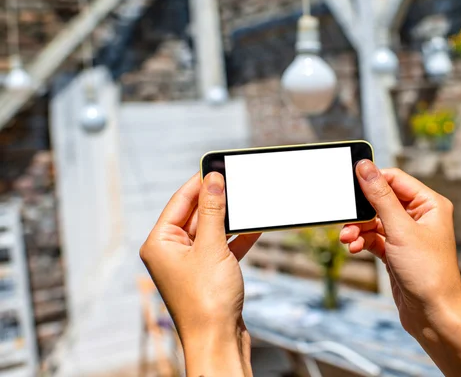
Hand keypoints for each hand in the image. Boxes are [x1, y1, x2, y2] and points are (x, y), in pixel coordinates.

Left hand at [140, 172, 259, 376]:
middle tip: (237, 181)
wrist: (219, 341)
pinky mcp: (208, 274)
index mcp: (160, 243)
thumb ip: (214, 211)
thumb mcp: (211, 247)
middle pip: (196, 214)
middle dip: (217, 200)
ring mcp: (190, 264)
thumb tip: (213, 180)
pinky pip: (222, 247)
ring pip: (211, 231)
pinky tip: (254, 227)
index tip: (217, 165)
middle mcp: (171, 252)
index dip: (199, 182)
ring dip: (230, 219)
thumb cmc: (207, 300)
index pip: (180, 201)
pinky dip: (237, 238)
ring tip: (248, 201)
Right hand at [340, 160, 460, 333]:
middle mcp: (420, 216)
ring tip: (348, 239)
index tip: (349, 183)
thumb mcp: (400, 230)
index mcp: (430, 204)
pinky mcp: (396, 251)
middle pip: (381, 200)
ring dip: (358, 228)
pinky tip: (355, 248)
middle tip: (346, 217)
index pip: (395, 179)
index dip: (372, 180)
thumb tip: (365, 167)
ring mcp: (407, 235)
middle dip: (361, 211)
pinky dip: (362, 241)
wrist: (432, 315)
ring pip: (374, 221)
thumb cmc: (428, 273)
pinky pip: (373, 238)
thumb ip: (380, 196)